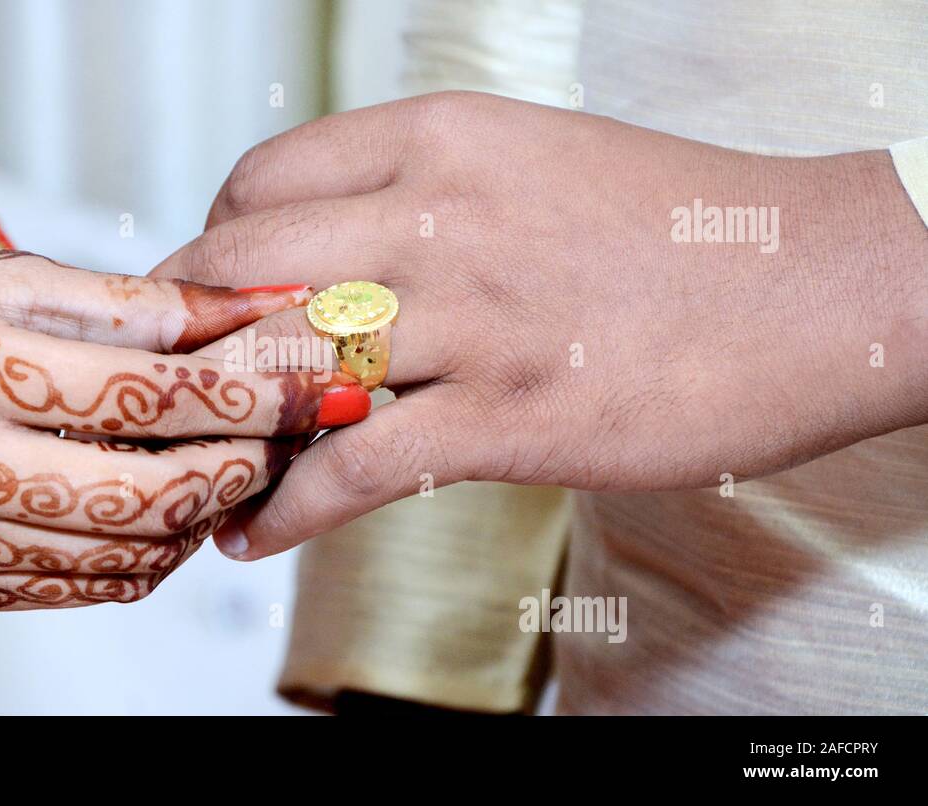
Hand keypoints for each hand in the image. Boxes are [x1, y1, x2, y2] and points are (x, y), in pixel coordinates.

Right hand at [0, 250, 369, 607]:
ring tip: (241, 463)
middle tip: (292, 432)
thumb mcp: (8, 280)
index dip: (252, 392)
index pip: (146, 393)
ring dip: (207, 516)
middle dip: (245, 467)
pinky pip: (86, 588)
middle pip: (149, 496)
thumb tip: (257, 304)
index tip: (319, 379)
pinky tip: (171, 507)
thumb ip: (140, 303)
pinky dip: (150, 553)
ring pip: (128, 558)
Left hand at [153, 91, 927, 557]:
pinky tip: (255, 535)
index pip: (260, 180)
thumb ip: (424, 200)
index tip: (206, 294)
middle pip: (239, 266)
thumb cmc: (677, 230)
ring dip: (218, 425)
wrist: (822, 286)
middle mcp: (440, 218)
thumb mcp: (532, 165)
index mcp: (442, 140)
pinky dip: (285, 510)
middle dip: (184, 330)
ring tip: (192, 465)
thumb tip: (333, 256)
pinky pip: (353, 468)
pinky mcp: (510, 417)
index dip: (212, 244)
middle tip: (168, 378)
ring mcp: (473, 319)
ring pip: (279, 366)